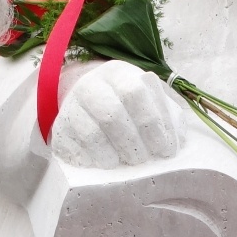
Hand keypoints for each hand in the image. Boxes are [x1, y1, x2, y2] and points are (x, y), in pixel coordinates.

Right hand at [51, 61, 182, 167]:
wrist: (87, 105)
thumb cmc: (129, 107)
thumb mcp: (152, 102)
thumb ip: (169, 117)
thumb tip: (177, 140)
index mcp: (119, 73)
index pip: (135, 92)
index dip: (153, 123)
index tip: (164, 149)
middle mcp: (91, 84)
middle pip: (111, 113)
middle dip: (132, 142)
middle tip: (142, 159)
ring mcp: (71, 105)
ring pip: (91, 132)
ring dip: (112, 153)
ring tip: (123, 162)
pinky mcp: (59, 127)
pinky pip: (73, 146)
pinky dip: (92, 159)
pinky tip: (104, 163)